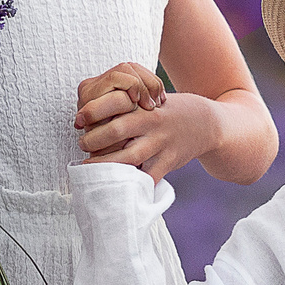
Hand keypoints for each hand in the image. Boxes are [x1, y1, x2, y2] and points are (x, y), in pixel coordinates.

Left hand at [75, 61, 219, 181]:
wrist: (206, 123)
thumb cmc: (167, 112)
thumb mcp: (149, 100)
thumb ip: (125, 105)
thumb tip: (89, 113)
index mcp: (145, 105)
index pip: (114, 104)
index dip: (93, 112)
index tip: (78, 120)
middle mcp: (153, 122)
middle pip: (117, 130)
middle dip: (94, 139)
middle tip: (82, 144)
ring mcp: (162, 144)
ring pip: (129, 157)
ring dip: (105, 163)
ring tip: (89, 166)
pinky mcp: (169, 162)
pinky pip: (148, 177)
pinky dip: (131, 183)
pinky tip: (116, 184)